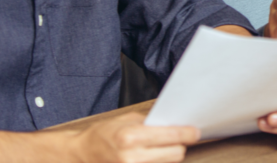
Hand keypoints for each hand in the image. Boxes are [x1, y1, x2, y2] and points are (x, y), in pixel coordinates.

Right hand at [72, 112, 198, 162]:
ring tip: (155, 149)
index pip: (172, 137)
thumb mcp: (127, 120)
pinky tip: (150, 157)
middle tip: (175, 139)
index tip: (196, 132)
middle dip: (178, 145)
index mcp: (131, 137)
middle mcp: (132, 157)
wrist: (81, 154)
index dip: (187, 134)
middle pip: (176, 154)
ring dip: (167, 156)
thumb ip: (152, 122)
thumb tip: (176, 121)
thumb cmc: (103, 134)